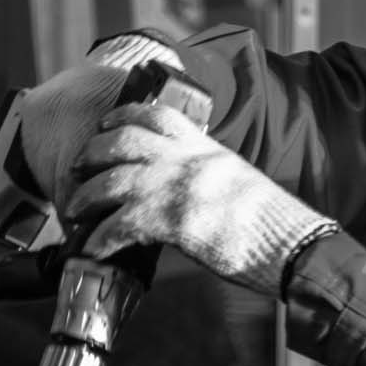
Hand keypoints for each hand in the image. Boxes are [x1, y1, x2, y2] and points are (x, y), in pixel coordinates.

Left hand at [64, 103, 333, 293]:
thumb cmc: (269, 220)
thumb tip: (183, 187)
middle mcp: (187, 160)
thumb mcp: (236, 179)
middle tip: (78, 169)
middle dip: (91, 154)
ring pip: (111, 181)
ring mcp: (177, 188)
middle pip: (122, 142)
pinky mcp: (172, 222)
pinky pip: (119, 226)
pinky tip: (94, 250)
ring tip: (76, 212)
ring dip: (86, 198)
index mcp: (204, 147)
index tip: (105, 125)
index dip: (123, 116)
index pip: (157, 115)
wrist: (289, 243)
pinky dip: (100, 239)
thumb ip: (206, 173)